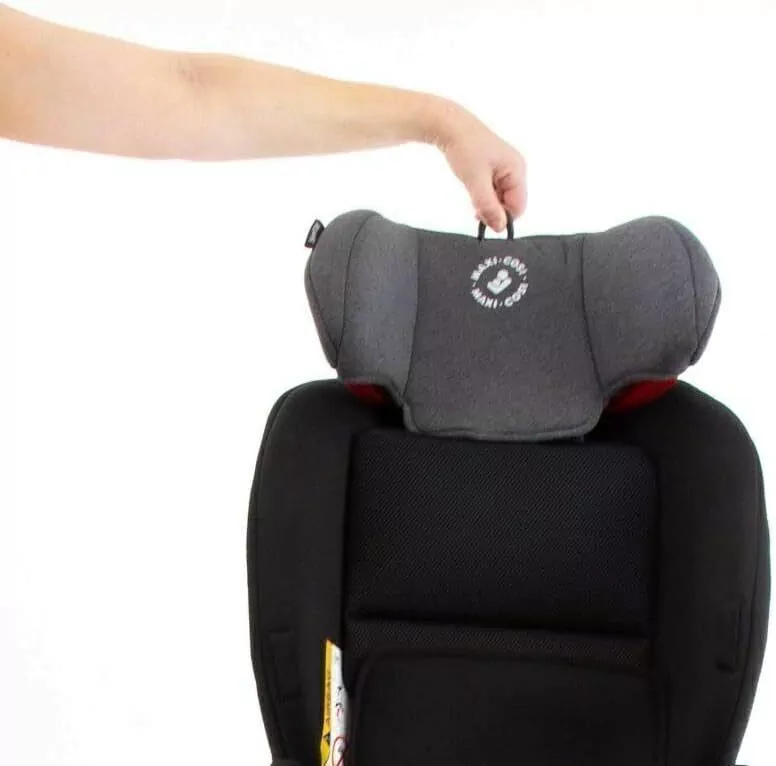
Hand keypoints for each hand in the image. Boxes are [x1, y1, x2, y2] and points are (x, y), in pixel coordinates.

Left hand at [429, 99, 527, 231]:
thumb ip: (489, 206)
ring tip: (473, 196)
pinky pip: (493, 191)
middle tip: (475, 211)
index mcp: (517, 170)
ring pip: (500, 198)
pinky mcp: (494, 169)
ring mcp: (505, 169)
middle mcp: (515, 169)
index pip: (518, 206)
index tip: (484, 221)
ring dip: (487, 203)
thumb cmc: (465, 148)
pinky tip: (473, 191)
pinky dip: (483, 196)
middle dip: (494, 210)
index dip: (503, 217)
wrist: (450, 126)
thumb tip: (500, 227)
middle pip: (510, 203)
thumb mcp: (476, 181)